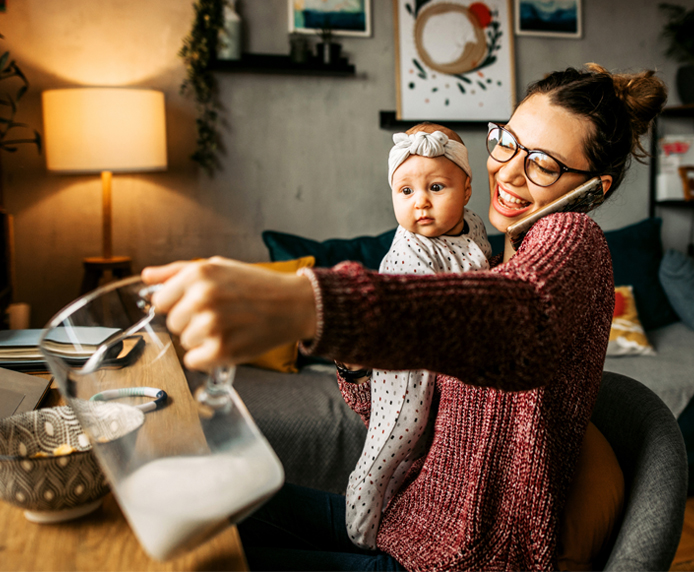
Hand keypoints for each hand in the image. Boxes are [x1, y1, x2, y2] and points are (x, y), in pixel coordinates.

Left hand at [141, 257, 316, 370]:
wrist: (294, 304)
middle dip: (192, 322)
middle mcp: (202, 297)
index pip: (161, 301)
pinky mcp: (222, 350)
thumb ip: (177, 271)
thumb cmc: (256, 286)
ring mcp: (212, 325)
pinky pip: (194, 361)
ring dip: (203, 340)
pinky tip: (229, 342)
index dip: (179, 305)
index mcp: (198, 274)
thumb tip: (146, 275)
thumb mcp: (218, 267)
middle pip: (173, 323)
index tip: (199, 306)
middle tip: (221, 316)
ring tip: (229, 327)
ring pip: (185, 342)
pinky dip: (209, 357)